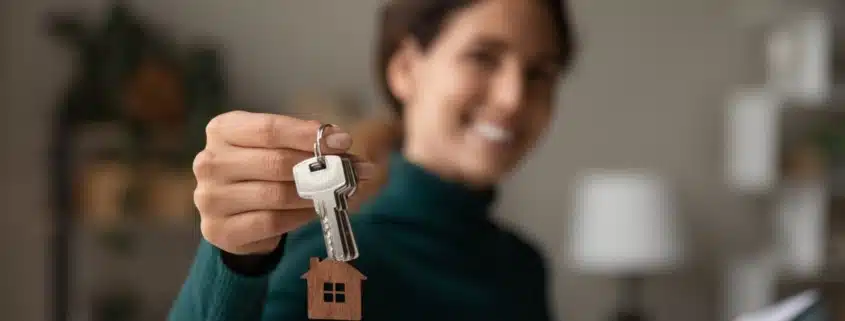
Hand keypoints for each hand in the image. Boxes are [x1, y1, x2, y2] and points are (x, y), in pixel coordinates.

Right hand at [193, 111, 384, 254]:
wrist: (234, 215)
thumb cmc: (260, 170)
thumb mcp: (276, 147)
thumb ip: (304, 142)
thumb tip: (342, 142)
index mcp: (222, 130)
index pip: (269, 128)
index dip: (308, 135)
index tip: (344, 141)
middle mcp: (209, 161)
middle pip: (275, 162)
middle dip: (320, 167)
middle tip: (353, 170)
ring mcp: (210, 197)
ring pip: (276, 194)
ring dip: (316, 194)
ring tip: (340, 191)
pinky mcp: (219, 229)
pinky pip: (272, 222)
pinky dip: (301, 215)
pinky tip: (317, 210)